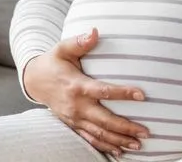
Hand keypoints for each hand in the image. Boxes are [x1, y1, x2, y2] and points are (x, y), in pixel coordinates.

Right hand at [23, 28, 149, 156]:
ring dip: (119, 140)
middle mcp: (76, 106)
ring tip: (138, 144)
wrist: (35, 81)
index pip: (103, 91)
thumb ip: (79, 42)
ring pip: (99, 134)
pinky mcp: (73, 125)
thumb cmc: (53, 62)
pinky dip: (105, 147)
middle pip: (104, 120)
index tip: (141, 95)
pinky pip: (90, 139)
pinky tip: (120, 152)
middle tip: (146, 131)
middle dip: (126, 127)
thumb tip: (95, 31)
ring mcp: (74, 118)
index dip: (123, 93)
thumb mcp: (63, 49)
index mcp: (77, 86)